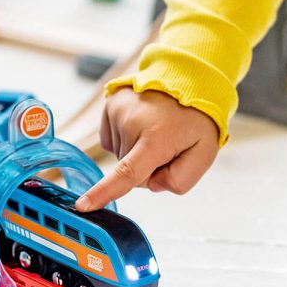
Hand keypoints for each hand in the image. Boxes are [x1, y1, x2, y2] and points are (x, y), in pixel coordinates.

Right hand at [75, 88, 219, 211]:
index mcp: (156, 138)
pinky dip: (127, 139)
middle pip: (131, 172)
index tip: (83, 205)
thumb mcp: (204, 154)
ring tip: (158, 130)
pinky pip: (112, 140)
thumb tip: (151, 184)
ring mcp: (118, 111)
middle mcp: (131, 122)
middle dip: (149, 167)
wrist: (189, 82)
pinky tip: (142, 126)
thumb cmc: (196, 120)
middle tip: (169, 145)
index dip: (104, 192)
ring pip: (122, 155)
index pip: (127, 173)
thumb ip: (181, 180)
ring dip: (138, 151)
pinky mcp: (110, 105)